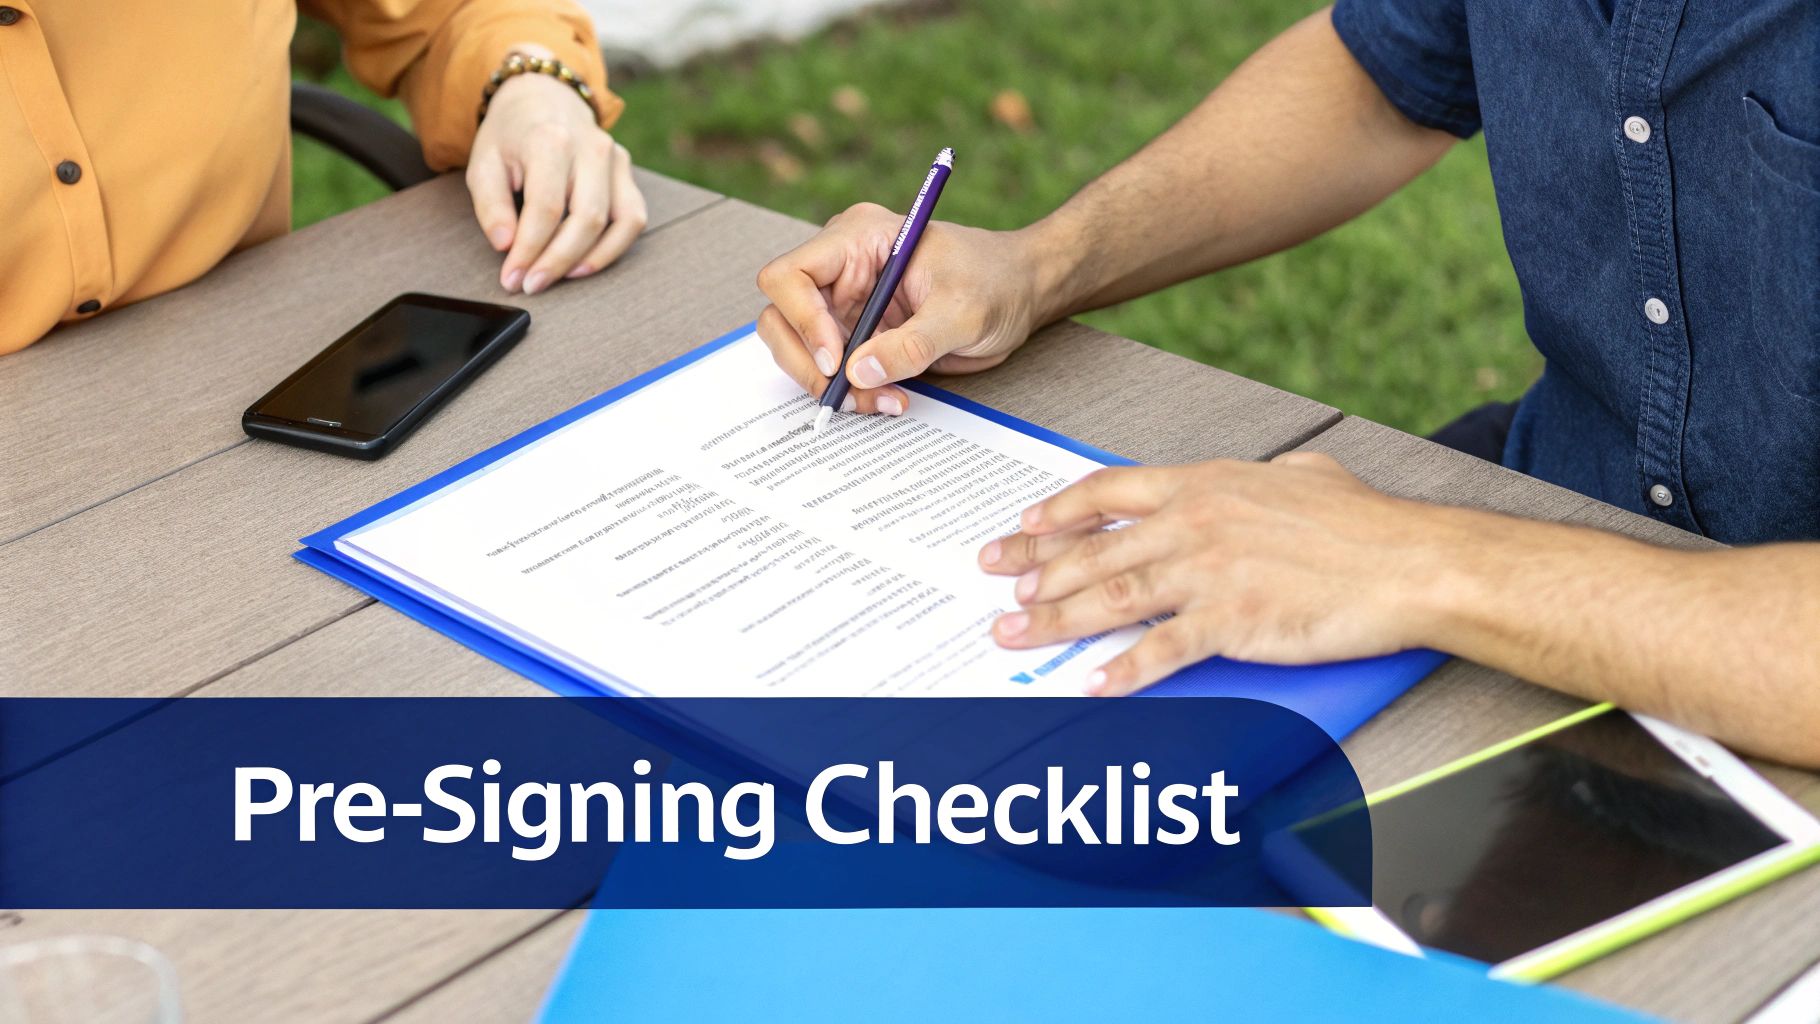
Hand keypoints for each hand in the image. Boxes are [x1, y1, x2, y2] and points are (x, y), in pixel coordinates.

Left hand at [466, 60, 646, 294]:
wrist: (543, 97)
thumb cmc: (511, 135)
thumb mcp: (484, 162)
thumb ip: (491, 205)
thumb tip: (505, 246)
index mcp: (550, 140)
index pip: (545, 208)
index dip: (529, 250)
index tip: (512, 277)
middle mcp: (591, 147)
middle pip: (585, 219)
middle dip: (557, 261)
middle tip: (532, 285)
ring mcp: (615, 159)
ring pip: (618, 222)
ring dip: (589, 259)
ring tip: (560, 278)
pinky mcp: (628, 172)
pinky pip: (633, 219)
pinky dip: (614, 248)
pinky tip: (585, 264)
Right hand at [755, 203, 1051, 414]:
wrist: (1023, 293)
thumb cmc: (998, 281)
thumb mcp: (962, 314)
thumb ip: (911, 344)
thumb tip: (857, 372)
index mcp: (858, 239)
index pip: (790, 275)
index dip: (801, 319)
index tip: (836, 358)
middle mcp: (841, 269)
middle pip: (782, 317)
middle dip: (809, 362)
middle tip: (847, 394)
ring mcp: (846, 304)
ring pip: (800, 350)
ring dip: (831, 385)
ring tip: (880, 400)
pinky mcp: (859, 335)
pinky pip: (832, 369)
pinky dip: (851, 391)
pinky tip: (887, 398)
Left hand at [977, 452, 1466, 694]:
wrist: (1409, 562)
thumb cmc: (1365, 523)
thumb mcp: (1304, 473)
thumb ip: (1263, 475)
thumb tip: (1261, 473)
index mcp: (1205, 484)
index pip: (1109, 492)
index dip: (1059, 513)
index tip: (1024, 526)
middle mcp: (1195, 523)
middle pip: (1094, 549)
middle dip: (1036, 569)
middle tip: (999, 585)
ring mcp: (1210, 572)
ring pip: (1111, 597)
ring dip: (1056, 620)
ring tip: (1015, 634)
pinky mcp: (1233, 620)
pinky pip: (1162, 650)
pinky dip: (1122, 670)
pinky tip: (1092, 683)